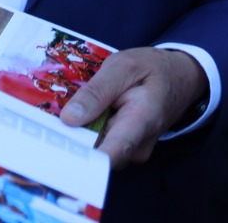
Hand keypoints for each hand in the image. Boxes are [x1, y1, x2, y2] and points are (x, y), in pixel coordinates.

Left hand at [60, 47, 206, 168]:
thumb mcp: (122, 66)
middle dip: (73, 140)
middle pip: (98, 154)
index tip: (55, 154)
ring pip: (97, 151)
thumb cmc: (151, 68)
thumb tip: (68, 119)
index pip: (111, 154)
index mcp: (141, 121)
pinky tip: (82, 117)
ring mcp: (133, 151)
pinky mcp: (127, 150)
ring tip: (66, 114)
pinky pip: (102, 146)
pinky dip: (89, 133)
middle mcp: (138, 146)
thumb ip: (97, 91)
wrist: (179, 78)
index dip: (82, 159)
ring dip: (80, 135)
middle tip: (47, 124)